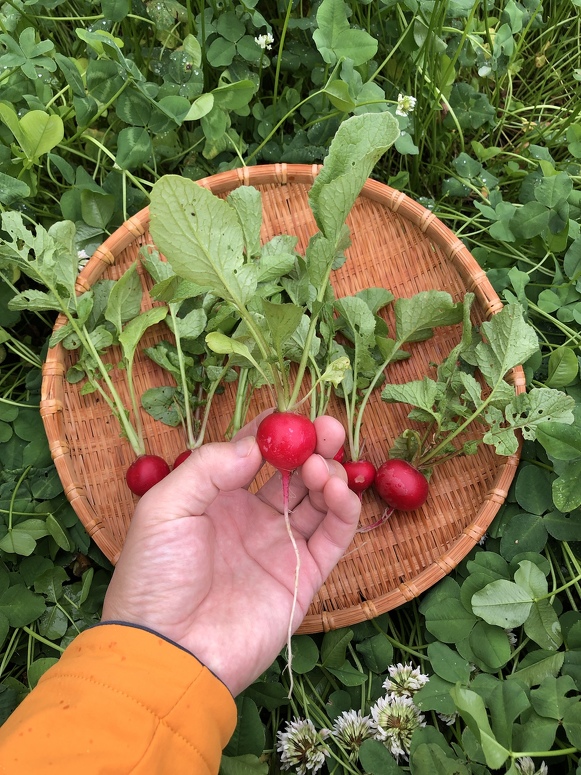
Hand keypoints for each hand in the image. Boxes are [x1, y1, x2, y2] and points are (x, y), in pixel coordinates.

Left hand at [101, 415, 360, 694]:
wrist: (168, 651)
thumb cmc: (155, 577)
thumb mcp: (166, 507)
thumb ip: (209, 467)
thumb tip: (255, 444)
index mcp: (216, 499)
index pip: (251, 454)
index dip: (272, 432)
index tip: (289, 412)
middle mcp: (251, 519)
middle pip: (292, 473)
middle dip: (312, 447)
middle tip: (328, 427)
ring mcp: (279, 547)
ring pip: (317, 500)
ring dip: (328, 474)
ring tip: (324, 463)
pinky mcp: (304, 576)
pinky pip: (333, 536)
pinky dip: (343, 509)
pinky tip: (338, 489)